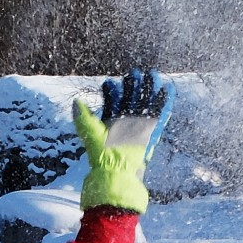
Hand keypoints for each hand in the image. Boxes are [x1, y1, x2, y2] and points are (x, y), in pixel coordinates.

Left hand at [73, 67, 170, 213]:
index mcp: (110, 123)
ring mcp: (138, 127)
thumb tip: (76, 101)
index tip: (111, 82)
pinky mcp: (149, 132)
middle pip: (130, 100)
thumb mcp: (90, 132)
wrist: (117, 170)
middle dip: (133, 86)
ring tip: (153, 75)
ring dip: (149, 90)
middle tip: (136, 73)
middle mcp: (125, 124)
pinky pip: (158, 115)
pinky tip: (167, 90)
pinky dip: (163, 103)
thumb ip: (83, 116)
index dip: (112, 92)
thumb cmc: (101, 154)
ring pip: (145, 104)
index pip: (112, 103)